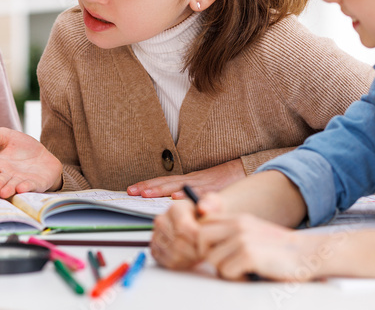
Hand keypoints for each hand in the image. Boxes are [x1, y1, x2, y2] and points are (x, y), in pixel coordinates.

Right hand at [0, 126, 61, 198]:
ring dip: (9, 190)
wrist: (42, 155)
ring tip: (4, 193)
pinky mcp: (35, 184)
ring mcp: (21, 181)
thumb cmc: (21, 147)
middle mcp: (8, 176)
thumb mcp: (8, 137)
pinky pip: (30, 186)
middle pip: (0, 182)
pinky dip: (26, 188)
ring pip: (14, 187)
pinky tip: (21, 188)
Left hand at [127, 159, 245, 197]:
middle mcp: (191, 180)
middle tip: (132, 192)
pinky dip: (187, 194)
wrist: (243, 169)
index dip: (147, 185)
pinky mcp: (213, 189)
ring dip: (161, 190)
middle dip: (148, 187)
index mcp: (187, 180)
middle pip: (166, 182)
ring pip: (178, 186)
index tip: (131, 189)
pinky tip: (177, 198)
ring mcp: (201, 184)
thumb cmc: (222, 182)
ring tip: (146, 194)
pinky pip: (199, 192)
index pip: (163, 181)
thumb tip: (170, 205)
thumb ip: (188, 195)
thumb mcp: (201, 188)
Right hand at [151, 192, 228, 269]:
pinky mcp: (156, 249)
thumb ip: (212, 204)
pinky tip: (191, 257)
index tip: (210, 242)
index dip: (199, 239)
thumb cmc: (208, 215)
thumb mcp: (215, 204)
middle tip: (207, 250)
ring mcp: (157, 235)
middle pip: (179, 244)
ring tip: (200, 253)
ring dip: (191, 258)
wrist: (200, 222)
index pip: (184, 227)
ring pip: (174, 255)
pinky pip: (168, 262)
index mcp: (175, 208)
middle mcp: (162, 220)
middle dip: (196, 251)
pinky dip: (183, 264)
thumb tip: (204, 208)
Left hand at [198, 213, 325, 281]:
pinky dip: (236, 278)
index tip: (213, 251)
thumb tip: (205, 244)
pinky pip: (226, 272)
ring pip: (212, 259)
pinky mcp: (248, 255)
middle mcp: (238, 225)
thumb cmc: (279, 249)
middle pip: (201, 238)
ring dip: (224, 270)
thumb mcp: (253, 231)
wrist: (307, 254)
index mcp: (238, 218)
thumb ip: (232, 232)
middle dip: (207, 254)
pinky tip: (249, 275)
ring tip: (241, 270)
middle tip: (223, 264)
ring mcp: (242, 239)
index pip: (204, 222)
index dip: (203, 239)